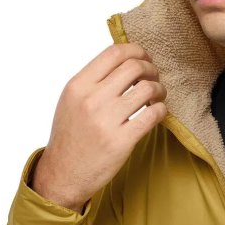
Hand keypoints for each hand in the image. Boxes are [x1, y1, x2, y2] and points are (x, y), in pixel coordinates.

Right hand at [31, 42, 167, 209]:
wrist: (63, 174)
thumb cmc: (70, 135)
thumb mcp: (71, 100)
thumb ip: (94, 79)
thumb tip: (125, 59)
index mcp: (78, 86)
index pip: (115, 52)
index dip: (137, 51)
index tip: (145, 58)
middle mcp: (91, 100)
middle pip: (135, 67)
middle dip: (151, 69)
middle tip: (154, 78)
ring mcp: (107, 121)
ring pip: (148, 89)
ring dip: (160, 89)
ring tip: (157, 97)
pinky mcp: (122, 141)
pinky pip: (153, 115)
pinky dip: (161, 109)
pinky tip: (157, 112)